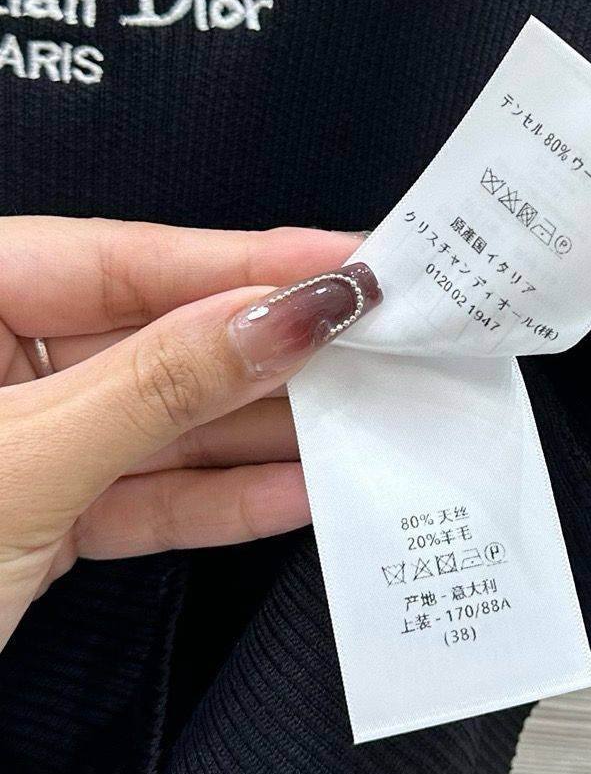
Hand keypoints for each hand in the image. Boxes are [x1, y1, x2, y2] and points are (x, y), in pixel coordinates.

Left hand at [0, 216, 379, 648]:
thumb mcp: (22, 462)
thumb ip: (159, 384)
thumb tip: (279, 319)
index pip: (121, 259)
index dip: (246, 261)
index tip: (345, 263)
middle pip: (156, 338)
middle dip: (268, 352)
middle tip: (373, 342)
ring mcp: (17, 442)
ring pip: (162, 421)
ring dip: (262, 431)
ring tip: (360, 415)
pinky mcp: (40, 515)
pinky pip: (145, 494)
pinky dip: (220, 499)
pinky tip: (301, 490)